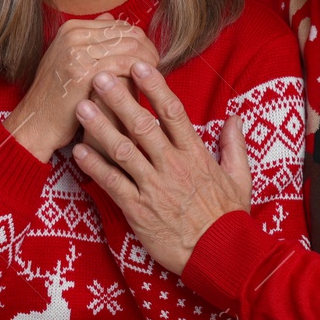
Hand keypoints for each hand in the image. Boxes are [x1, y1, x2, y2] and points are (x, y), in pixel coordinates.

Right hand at [5, 17, 160, 161]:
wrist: (36, 123)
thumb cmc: (59, 97)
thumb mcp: (71, 60)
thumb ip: (93, 41)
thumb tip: (114, 19)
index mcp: (72, 28)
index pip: (121, 25)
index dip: (140, 41)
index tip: (149, 57)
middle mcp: (74, 34)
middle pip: (128, 32)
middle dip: (148, 49)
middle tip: (156, 66)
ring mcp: (77, 50)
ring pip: (131, 45)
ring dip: (149, 60)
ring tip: (154, 75)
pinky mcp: (84, 70)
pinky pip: (125, 63)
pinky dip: (141, 71)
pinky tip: (146, 84)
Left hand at [71, 62, 251, 274]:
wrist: (220, 253)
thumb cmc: (229, 216)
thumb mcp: (240, 177)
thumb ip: (234, 145)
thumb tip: (234, 118)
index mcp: (196, 154)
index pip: (174, 112)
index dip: (156, 87)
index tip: (140, 66)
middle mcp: (173, 165)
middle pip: (143, 125)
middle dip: (120, 99)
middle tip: (100, 76)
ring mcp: (154, 187)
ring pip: (123, 151)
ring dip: (101, 127)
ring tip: (82, 107)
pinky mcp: (139, 210)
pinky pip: (113, 183)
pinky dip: (95, 166)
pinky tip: (79, 150)